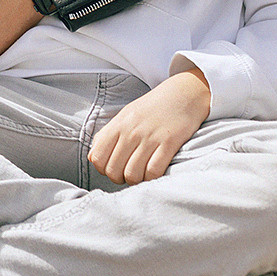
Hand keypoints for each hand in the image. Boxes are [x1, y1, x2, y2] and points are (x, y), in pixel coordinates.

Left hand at [88, 68, 210, 184]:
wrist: (183, 94)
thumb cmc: (152, 108)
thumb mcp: (125, 115)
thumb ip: (108, 135)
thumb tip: (92, 157)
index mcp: (118, 125)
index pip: (98, 157)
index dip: (103, 170)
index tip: (114, 168)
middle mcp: (131, 132)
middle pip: (113, 170)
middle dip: (119, 179)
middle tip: (129, 174)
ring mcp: (149, 137)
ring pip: (132, 174)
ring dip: (136, 181)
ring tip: (142, 175)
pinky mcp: (169, 143)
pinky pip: (154, 171)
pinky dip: (152, 178)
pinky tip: (154, 173)